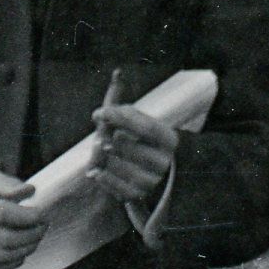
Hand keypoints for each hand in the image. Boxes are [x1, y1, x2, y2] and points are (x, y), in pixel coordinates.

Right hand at [0, 171, 45, 268]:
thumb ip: (8, 184)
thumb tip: (31, 192)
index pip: (3, 214)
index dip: (29, 217)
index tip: (44, 215)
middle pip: (5, 239)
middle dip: (32, 235)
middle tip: (43, 228)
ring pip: (2, 257)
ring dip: (26, 250)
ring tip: (34, 239)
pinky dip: (12, 263)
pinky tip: (20, 253)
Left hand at [88, 69, 176, 207]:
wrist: (152, 181)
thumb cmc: (141, 144)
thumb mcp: (137, 124)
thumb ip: (125, 103)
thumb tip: (117, 72)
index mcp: (171, 140)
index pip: (144, 125)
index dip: (120, 117)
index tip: (99, 113)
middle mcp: (166, 162)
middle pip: (124, 143)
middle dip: (107, 138)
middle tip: (102, 139)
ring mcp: (153, 181)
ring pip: (116, 163)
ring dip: (103, 158)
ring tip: (103, 155)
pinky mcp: (139, 196)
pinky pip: (113, 184)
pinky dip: (102, 176)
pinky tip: (97, 171)